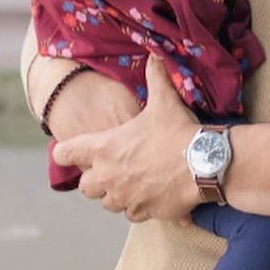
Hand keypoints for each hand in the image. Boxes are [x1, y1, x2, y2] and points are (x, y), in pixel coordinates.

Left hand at [52, 56, 200, 222]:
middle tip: (110, 169)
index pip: (64, 154)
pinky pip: (132, 214)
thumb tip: (155, 55)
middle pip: (84, 186)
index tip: (70, 151)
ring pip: (108, 203)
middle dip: (95, 179)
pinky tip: (150, 195)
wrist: (204, 165)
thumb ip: (155, 78)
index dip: (65, 152)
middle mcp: (108, 176)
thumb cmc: (178, 133)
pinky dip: (138, 207)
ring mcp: (124, 197)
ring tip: (131, 182)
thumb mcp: (164, 101)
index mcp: (104, 148)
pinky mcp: (143, 212)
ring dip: (115, 194)